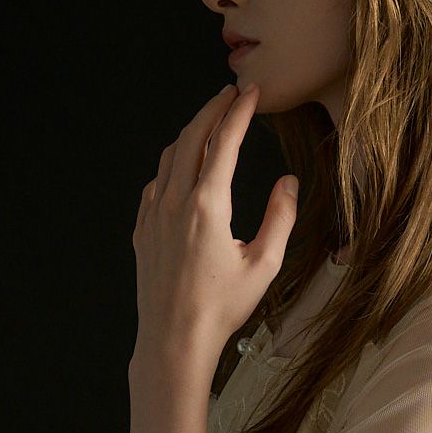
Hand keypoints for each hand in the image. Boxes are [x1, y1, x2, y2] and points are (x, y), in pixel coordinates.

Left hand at [133, 83, 298, 357]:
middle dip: (212, 110)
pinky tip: (183, 169)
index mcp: (207, 206)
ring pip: (169, 157)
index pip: (224, 143)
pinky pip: (156, 184)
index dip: (239, 112)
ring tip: (209, 123)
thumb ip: (281, 218)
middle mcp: (174, 203)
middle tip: (230, 94)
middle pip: (191, 137)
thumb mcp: (264, 265)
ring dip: (190, 133)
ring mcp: (153, 215)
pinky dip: (172, 164)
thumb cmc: (221, 308)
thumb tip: (288, 182)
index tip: (250, 93)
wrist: (174, 339)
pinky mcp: (143, 230)